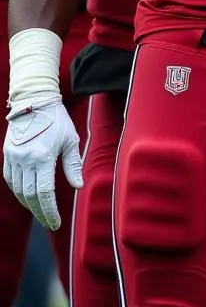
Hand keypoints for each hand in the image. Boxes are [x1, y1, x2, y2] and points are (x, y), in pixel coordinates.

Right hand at [4, 98, 82, 230]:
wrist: (35, 102)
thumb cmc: (57, 120)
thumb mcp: (70, 140)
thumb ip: (73, 164)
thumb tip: (78, 186)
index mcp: (43, 157)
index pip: (44, 193)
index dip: (49, 211)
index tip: (56, 223)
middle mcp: (25, 160)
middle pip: (29, 196)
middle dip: (40, 212)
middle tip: (50, 222)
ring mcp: (14, 158)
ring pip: (18, 190)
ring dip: (29, 204)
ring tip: (42, 211)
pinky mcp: (8, 155)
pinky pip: (11, 180)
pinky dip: (19, 191)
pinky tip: (28, 196)